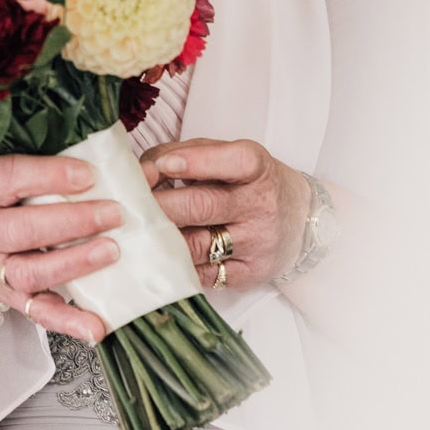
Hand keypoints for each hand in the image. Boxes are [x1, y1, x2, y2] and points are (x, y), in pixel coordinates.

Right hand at [0, 153, 121, 342]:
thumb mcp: (2, 175)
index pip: (8, 178)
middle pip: (22, 230)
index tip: (88, 174)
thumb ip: (49, 164)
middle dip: (72, 221)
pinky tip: (96, 326)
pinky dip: (69, 322)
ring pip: (32, 272)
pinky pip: (39, 314)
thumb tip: (122, 163)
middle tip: (113, 213)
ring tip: (111, 251)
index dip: (48, 175)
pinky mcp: (10, 299)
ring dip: (74, 263)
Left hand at [139, 138, 309, 290]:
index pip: (233, 162)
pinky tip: (156, 255)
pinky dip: (174, 264)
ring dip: (160, 237)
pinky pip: (201, 274)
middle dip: (160, 204)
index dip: (196, 162)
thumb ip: (191, 154)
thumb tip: (146, 167)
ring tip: (136, 230)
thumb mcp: (232, 155)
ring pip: (196, 245)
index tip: (163, 164)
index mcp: (257, 169)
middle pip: (203, 206)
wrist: (301, 222)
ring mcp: (254, 244)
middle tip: (128, 203)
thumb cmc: (252, 183)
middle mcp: (259, 206)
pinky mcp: (247, 275)